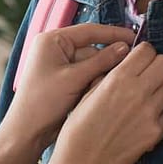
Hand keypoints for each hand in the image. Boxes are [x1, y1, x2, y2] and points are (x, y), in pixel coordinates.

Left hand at [2, 23, 137, 152]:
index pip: (89, 31)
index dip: (114, 34)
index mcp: (52, 40)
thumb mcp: (74, 79)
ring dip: (105, 72)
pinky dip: (97, 81)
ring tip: (124, 80)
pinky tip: (110, 88)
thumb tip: (125, 48)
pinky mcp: (65, 80)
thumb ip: (101, 61)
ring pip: (92, 63)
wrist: (27, 132)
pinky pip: (87, 75)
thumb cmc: (42, 103)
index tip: (135, 38)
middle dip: (111, 57)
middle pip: (92, 48)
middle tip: (135, 63)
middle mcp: (55, 49)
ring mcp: (60, 65)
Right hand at [39, 43, 162, 163]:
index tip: (138, 61)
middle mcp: (139, 91)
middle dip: (158, 67)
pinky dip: (159, 115)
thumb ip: (109, 77)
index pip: (147, 50)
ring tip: (145, 100)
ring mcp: (150, 112)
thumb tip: (122, 65)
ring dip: (160, 90)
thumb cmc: (78, 130)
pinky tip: (143, 121)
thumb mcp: (87, 94)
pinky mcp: (156, 132)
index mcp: (119, 78)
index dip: (143, 54)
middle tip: (147, 76)